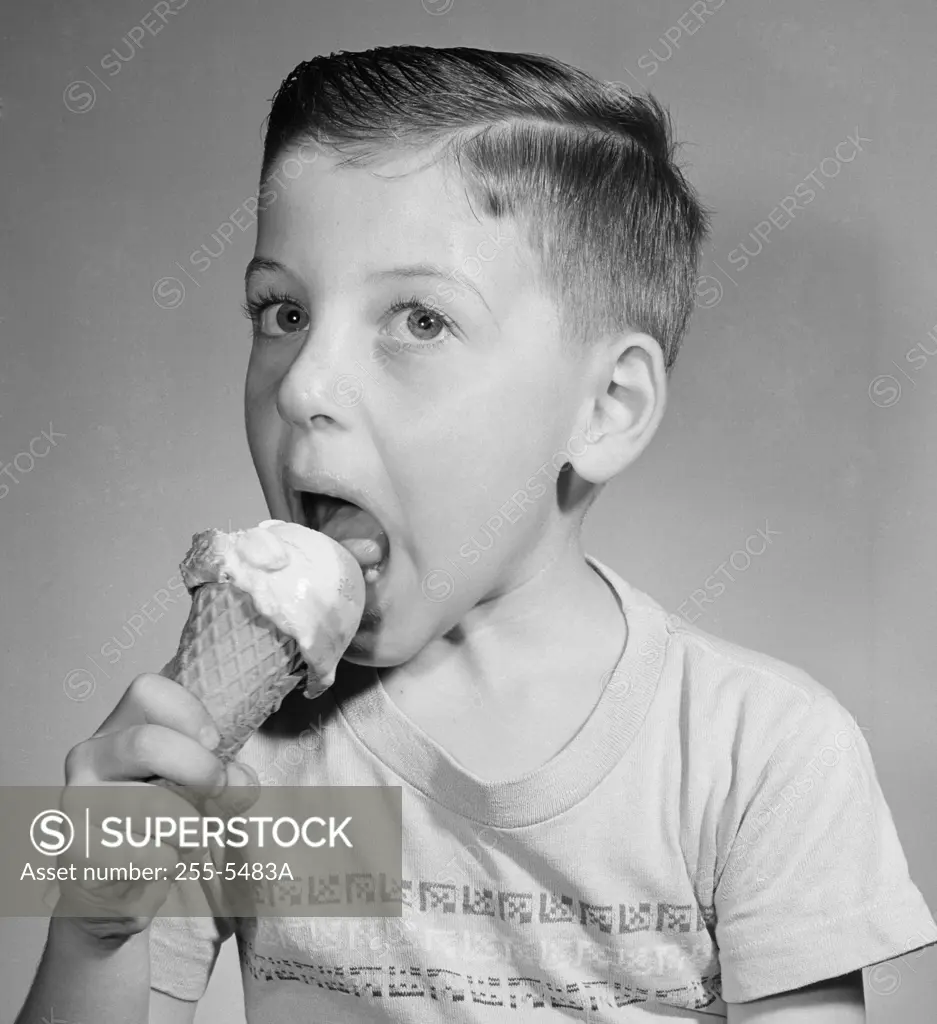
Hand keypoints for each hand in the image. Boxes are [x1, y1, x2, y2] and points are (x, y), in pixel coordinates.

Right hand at [56, 672, 258, 942]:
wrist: (132, 877)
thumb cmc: (174, 816)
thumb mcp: (209, 786)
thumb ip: (230, 777)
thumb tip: (238, 782)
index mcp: (124, 724)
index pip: (146, 690)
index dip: (189, 713)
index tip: (216, 742)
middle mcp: (91, 754)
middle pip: (146, 743)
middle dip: (198, 769)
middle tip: (219, 789)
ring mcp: (76, 799)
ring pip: (146, 804)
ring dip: (187, 826)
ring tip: (191, 835)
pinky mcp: (73, 846)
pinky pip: (131, 851)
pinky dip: (163, 859)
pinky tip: (164, 859)